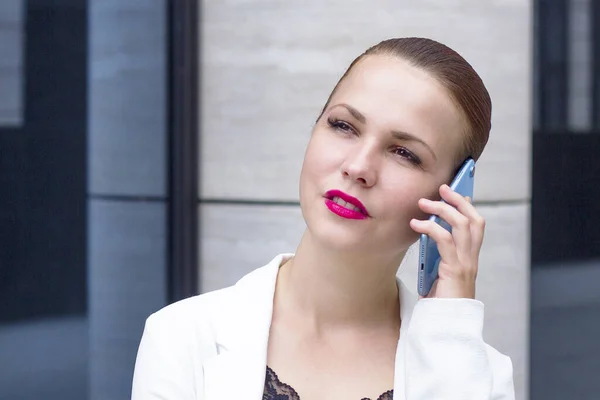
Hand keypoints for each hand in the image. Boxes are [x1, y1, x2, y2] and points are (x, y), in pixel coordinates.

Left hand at [409, 184, 484, 298]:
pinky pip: (445, 240)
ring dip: (443, 209)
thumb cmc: (440, 301)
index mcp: (469, 259)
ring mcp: (465, 264)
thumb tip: (426, 232)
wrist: (445, 324)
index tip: (456, 192)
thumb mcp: (439, 272)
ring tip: (424, 203)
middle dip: (459, 201)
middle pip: (474, 220)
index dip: (468, 207)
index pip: (476, 226)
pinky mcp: (454, 270)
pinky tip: (416, 224)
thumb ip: (437, 255)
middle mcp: (471, 259)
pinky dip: (430, 228)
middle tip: (443, 188)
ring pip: (462, 225)